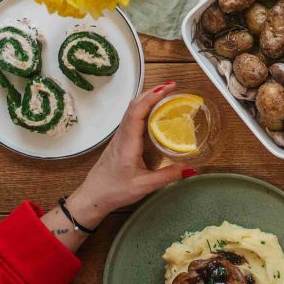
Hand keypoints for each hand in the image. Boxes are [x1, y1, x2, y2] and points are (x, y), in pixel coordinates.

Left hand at [67, 82, 191, 218]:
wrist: (93, 197)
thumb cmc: (115, 190)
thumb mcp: (144, 186)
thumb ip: (167, 176)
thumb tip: (190, 168)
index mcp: (127, 143)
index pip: (137, 113)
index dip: (151, 98)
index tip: (167, 89)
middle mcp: (122, 135)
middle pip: (134, 106)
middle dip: (152, 92)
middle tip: (172, 87)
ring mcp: (120, 137)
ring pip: (132, 110)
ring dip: (147, 98)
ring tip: (166, 94)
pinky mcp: (120, 141)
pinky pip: (132, 118)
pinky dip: (144, 109)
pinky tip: (155, 113)